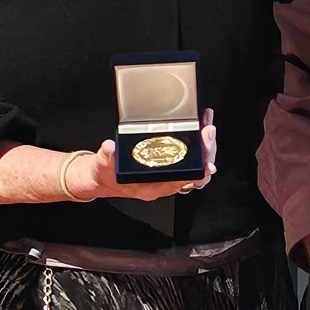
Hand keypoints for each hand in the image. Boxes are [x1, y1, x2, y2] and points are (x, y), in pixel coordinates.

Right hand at [68, 107, 215, 203]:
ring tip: (207, 122)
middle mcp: (164, 182)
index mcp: (153, 187)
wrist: (101, 178)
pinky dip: (195, 141)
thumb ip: (106, 157)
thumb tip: (109, 147)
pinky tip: (198, 126)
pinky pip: (188, 156)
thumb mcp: (102, 166)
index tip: (207, 162)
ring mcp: (168, 174)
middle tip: (208, 129)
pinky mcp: (167, 164)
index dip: (198, 173)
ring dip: (203, 144)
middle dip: (205, 151)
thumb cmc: (104, 175)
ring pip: (195, 163)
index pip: (183, 182)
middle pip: (195, 171)